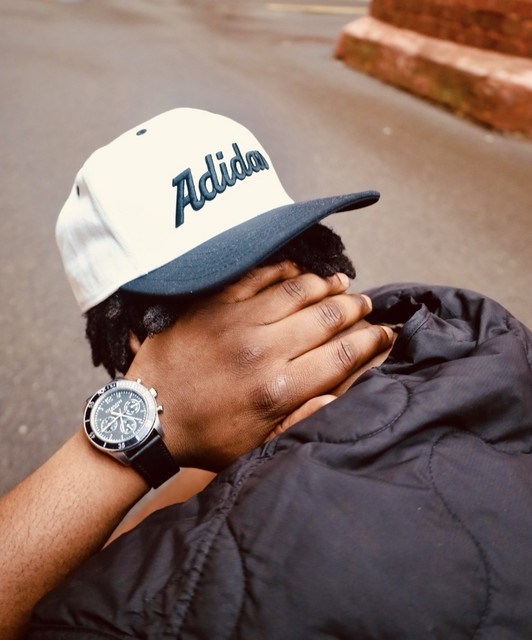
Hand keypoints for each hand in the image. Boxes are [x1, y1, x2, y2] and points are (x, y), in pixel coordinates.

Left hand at [127, 261, 392, 470]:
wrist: (147, 417)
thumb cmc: (205, 436)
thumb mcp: (257, 446)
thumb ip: (301, 420)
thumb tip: (339, 395)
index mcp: (278, 389)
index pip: (342, 354)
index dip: (371, 341)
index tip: (385, 333)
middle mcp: (263, 350)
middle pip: (327, 317)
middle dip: (355, 308)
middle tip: (366, 304)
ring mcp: (236, 321)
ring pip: (297, 290)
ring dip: (326, 284)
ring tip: (342, 283)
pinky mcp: (212, 305)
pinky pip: (256, 276)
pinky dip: (282, 269)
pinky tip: (297, 270)